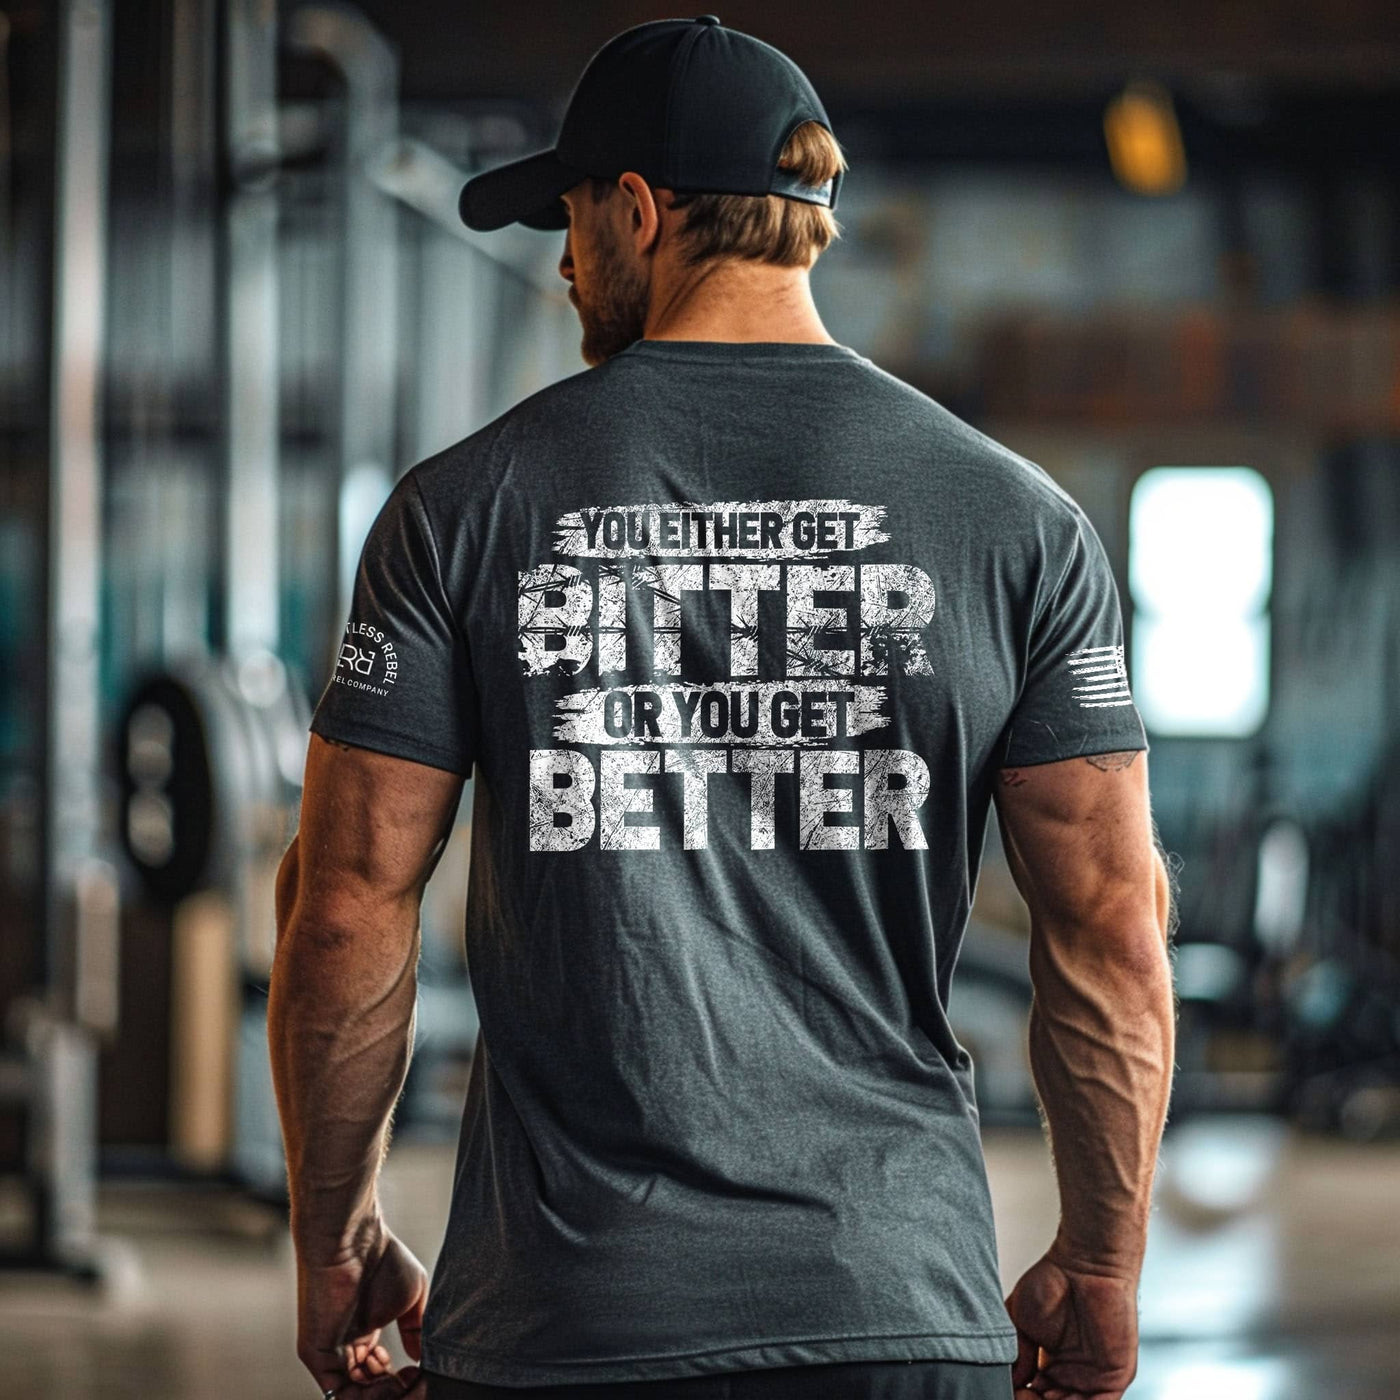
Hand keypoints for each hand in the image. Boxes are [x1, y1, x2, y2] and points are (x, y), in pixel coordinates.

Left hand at [296, 1217, 428, 1397]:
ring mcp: (329, 1352)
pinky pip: (337, 1391)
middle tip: (411, 1378)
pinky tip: (386, 1376)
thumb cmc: (383, 1259)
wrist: (354, 1240)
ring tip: (399, 1376)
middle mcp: (346, 1346)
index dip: (401, 1380)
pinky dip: (364, 1394)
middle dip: (393, 1390)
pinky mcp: (316, 1354)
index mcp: (365, 1332)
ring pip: (353, 1394)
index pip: (379, 1373)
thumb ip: (416, 1331)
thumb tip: (420, 1359)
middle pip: (367, 1389)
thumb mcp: (411, 1299)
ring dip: (381, 1393)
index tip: (419, 1371)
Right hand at [1004, 1248, 1138, 1398]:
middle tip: (1021, 1394)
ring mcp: (1093, 1379)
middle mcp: (1072, 1375)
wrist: (1085, 1264)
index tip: (1009, 1390)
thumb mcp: (1020, 1320)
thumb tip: (1011, 1383)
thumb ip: (1017, 1355)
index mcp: (1050, 1365)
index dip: (1020, 1396)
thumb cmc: (1053, 1281)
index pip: (1035, 1395)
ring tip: (1034, 1396)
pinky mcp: (1115, 1378)